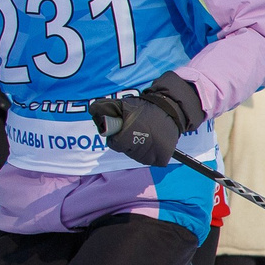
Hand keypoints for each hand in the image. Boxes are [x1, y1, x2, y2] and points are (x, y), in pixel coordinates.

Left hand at [86, 70, 201, 166]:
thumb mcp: (122, 104)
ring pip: (138, 157)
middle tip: (136, 131)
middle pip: (126, 151)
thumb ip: (104, 108)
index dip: (117, 136)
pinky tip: (153, 144)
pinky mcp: (162, 158)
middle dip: (127, 143)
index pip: (114, 144)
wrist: (170, 109)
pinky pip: (152, 161)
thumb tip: (93, 113)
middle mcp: (140, 145)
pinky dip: (151, 154)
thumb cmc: (144, 108)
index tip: (125, 129)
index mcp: (128, 133)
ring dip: (139, 149)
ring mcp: (152, 153)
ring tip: (145, 136)